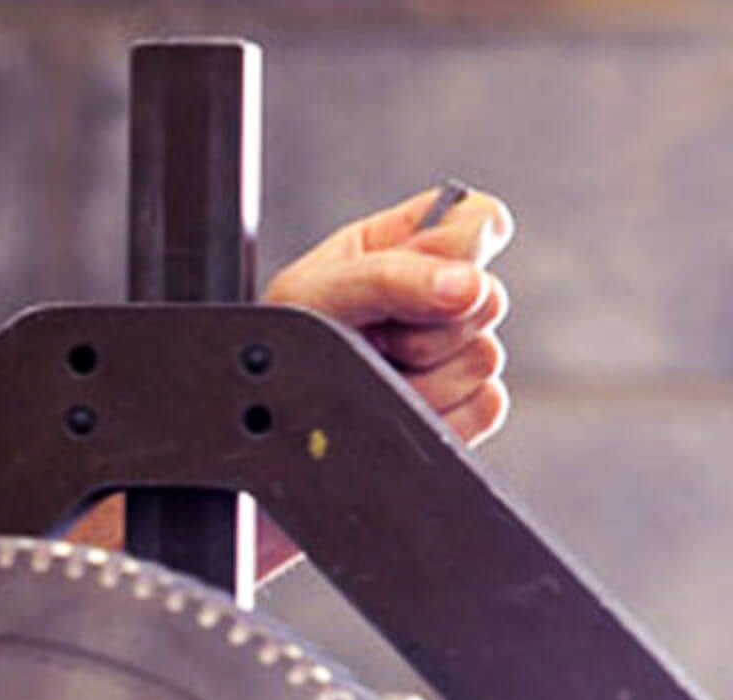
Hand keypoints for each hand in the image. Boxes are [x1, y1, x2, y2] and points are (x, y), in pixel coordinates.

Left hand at [264, 183, 515, 444]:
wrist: (270, 418)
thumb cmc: (280, 343)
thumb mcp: (315, 293)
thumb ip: (390, 277)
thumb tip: (469, 286)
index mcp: (405, 245)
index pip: (477, 220)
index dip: (456, 249)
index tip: (410, 277)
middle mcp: (439, 293)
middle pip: (489, 298)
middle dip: (422, 328)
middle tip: (369, 339)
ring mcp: (457, 349)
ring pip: (484, 358)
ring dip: (419, 379)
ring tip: (370, 377)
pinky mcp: (468, 401)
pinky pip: (485, 405)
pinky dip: (434, 413)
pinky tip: (394, 405)